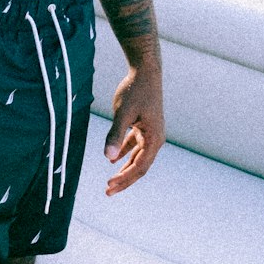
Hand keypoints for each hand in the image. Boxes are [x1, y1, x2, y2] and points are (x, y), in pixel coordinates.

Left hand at [104, 63, 164, 194]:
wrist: (145, 71)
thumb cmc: (135, 90)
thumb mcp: (122, 113)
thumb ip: (115, 135)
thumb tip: (108, 157)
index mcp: (154, 139)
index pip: (139, 167)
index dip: (124, 179)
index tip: (109, 187)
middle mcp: (155, 139)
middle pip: (140, 167)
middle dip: (124, 180)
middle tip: (108, 191)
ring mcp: (151, 133)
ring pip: (138, 158)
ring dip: (125, 169)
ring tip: (111, 182)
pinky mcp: (145, 126)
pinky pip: (135, 146)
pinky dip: (125, 154)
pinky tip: (113, 159)